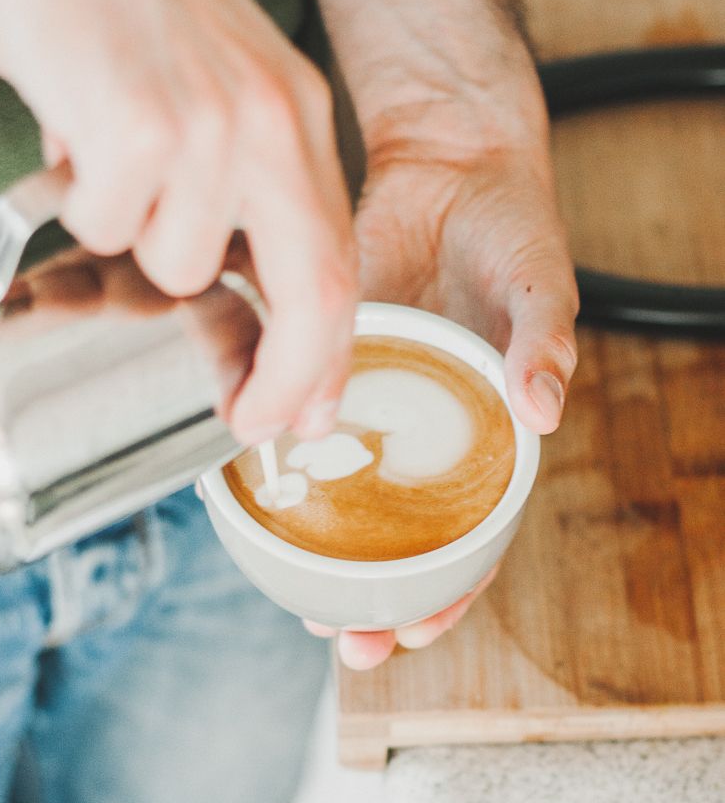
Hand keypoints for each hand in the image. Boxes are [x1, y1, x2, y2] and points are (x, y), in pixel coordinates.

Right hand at [0, 0, 356, 441]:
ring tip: (110, 158)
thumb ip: (245, 182)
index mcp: (299, 113)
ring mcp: (211, 124)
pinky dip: (78, 197)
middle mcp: (273, 121)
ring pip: (177, 263)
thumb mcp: (219, 87)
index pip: (342, 260)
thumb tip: (232, 291)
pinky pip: (106, 224)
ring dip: (134, 232)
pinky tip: (75, 135)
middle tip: (252, 419)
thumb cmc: (117, 9)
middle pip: (315, 292)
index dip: (329, 353)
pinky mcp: (139, 127)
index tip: (310, 410)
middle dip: (286, 377)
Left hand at [318, 93, 578, 670]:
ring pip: (346, 497)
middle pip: (403, 538)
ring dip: (323, 550)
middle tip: (346, 642)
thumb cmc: (512, 230)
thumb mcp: (543, 287)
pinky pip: (306, 424)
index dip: (450, 592)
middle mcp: (426, 434)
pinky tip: (259, 499)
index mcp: (487, 435)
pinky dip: (286, 463)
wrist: (448, 161)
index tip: (416, 633)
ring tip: (297, 596)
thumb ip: (544, 348)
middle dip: (377, 598)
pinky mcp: (330, 365)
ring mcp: (375, 405)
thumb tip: (543, 414)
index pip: (474, 537)